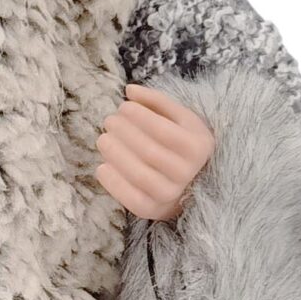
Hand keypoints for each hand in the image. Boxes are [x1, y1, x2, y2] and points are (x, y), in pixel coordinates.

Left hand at [95, 85, 214, 221]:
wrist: (191, 184)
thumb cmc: (181, 145)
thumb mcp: (180, 120)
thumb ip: (157, 102)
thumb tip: (129, 90)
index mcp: (198, 147)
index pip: (164, 131)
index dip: (140, 117)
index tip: (123, 107)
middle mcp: (187, 173)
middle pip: (149, 152)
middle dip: (124, 133)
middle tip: (109, 121)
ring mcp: (170, 194)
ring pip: (138, 174)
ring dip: (115, 153)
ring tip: (103, 139)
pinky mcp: (152, 210)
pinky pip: (129, 198)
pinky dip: (112, 181)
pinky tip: (102, 166)